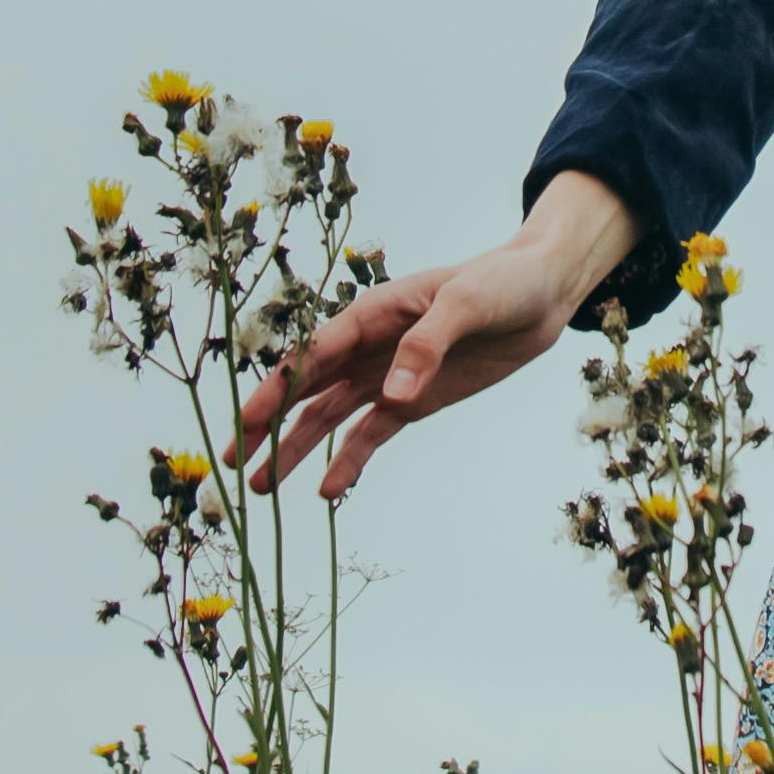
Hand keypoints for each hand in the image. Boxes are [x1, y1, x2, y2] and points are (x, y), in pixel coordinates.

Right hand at [232, 171, 632, 500]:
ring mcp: (388, 376)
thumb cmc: (501, 283)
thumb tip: (390, 393)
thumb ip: (426, 344)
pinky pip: (371, 434)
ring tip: (262, 486)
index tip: (247, 420)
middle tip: (232, 459)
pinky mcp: (413, 401)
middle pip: (307, 388)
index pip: (314, 354)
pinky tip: (328, 490)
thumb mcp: (466, 303)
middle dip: (267, 423)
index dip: (277, 388)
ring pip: (329, 417)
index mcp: (372, 313)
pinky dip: (349, 461)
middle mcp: (368, 346)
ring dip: (296, 448)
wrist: (540, 295)